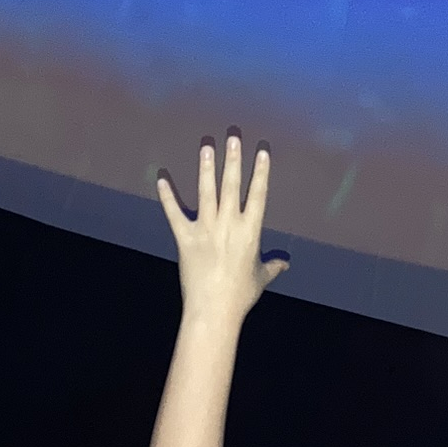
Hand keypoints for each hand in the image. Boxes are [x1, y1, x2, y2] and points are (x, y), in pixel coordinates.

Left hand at [156, 134, 287, 322]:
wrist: (214, 310)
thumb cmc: (241, 295)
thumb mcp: (261, 277)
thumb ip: (273, 265)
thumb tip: (286, 263)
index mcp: (251, 230)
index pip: (258, 193)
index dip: (260, 171)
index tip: (261, 150)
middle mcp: (229, 224)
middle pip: (232, 184)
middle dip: (232, 158)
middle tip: (232, 136)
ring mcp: (205, 229)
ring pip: (206, 191)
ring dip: (205, 167)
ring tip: (205, 145)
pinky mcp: (185, 238)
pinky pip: (174, 212)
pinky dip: (167, 195)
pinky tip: (161, 177)